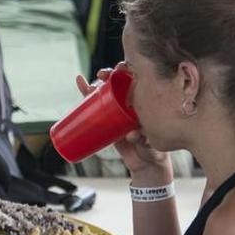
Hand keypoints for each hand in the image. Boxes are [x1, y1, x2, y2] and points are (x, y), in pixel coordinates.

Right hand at [76, 65, 170, 179]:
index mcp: (146, 103)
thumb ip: (143, 138)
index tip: (121, 69)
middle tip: (101, 76)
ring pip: (105, 93)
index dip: (128, 70)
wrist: (146, 166)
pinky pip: (96, 107)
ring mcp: (119, 112)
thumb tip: (131, 134)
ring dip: (94, 85)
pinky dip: (87, 95)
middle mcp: (132, 103)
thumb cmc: (154, 152)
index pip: (137, 79)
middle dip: (108, 75)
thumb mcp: (151, 143)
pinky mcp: (108, 122)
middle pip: (118, 82)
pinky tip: (80, 82)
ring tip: (84, 83)